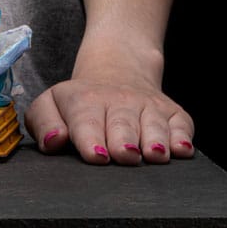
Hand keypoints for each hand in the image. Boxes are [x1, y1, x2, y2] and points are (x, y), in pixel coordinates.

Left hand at [25, 48, 194, 164]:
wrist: (116, 72)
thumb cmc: (78, 103)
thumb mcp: (50, 104)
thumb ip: (43, 123)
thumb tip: (55, 141)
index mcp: (84, 102)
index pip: (86, 121)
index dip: (91, 139)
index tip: (96, 155)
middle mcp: (119, 102)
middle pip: (123, 125)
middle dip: (124, 142)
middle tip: (125, 155)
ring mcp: (149, 107)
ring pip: (154, 125)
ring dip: (155, 141)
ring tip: (155, 154)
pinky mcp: (174, 113)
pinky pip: (183, 125)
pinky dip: (183, 137)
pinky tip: (181, 149)